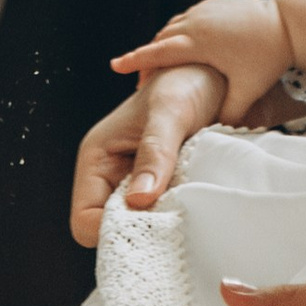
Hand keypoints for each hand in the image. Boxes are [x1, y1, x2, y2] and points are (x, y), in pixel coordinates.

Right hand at [68, 65, 226, 244]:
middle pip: (111, 231)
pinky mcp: (163, 191)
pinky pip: (162, 220)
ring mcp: (138, 186)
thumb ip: (155, 151)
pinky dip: (177, 219)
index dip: (111, 230)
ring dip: (162, 225)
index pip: (84, 219)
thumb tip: (139, 200)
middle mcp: (112, 177)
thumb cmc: (187, 80)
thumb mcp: (171, 110)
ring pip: (139, 230)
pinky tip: (195, 206)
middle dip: (140, 231)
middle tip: (173, 219)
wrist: (220, 74)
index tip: (150, 224)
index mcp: (97, 158)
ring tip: (187, 208)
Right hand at [111, 0, 292, 126]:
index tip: (115, 65)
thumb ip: (227, 116)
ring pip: (175, 27)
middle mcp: (198, 22)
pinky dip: (181, 33)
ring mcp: (206, 10)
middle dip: (149, 57)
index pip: (158, 52)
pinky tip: (185, 48)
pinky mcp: (215, 4)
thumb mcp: (245, 92)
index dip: (136, 60)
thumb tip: (211, 138)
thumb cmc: (267, 58)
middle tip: (140, 78)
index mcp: (200, 43)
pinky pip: (190, 19)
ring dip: (165, 45)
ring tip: (161, 65)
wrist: (289, 21)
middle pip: (163, 40)